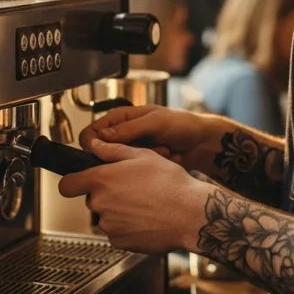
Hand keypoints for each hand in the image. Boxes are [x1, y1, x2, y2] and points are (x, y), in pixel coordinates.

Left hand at [59, 138, 205, 253]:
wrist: (189, 213)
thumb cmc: (169, 182)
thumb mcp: (143, 155)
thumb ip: (113, 150)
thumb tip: (96, 145)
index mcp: (102, 180)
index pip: (66, 185)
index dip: (72, 182)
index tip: (79, 182)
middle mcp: (101, 204)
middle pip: (92, 199)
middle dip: (106, 194)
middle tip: (130, 188)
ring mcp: (109, 226)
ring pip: (106, 216)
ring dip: (118, 211)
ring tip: (144, 203)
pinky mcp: (119, 242)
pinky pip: (117, 232)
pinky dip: (128, 226)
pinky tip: (146, 218)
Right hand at [79, 105, 217, 174]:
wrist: (202, 142)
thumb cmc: (182, 124)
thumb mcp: (155, 122)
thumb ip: (129, 129)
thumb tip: (102, 136)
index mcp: (120, 119)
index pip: (91, 134)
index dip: (92, 145)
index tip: (104, 153)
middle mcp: (121, 135)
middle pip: (103, 154)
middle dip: (126, 154)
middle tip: (150, 147)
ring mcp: (131, 152)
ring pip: (120, 166)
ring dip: (142, 160)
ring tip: (164, 149)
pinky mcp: (139, 167)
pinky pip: (134, 174)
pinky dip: (150, 167)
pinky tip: (168, 155)